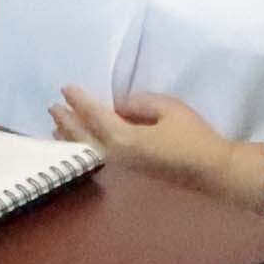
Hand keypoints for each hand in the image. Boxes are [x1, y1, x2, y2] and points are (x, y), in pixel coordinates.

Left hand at [48, 86, 239, 197]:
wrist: (211, 171)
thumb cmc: (193, 137)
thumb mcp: (169, 109)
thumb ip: (140, 104)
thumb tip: (121, 106)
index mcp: (124, 138)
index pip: (94, 116)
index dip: (79, 100)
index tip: (66, 88)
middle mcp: (115, 156)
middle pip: (83, 137)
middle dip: (66, 122)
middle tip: (52, 107)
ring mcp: (121, 168)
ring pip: (87, 151)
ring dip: (70, 138)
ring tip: (56, 128)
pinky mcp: (129, 174)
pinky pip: (96, 158)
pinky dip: (83, 149)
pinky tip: (81, 146)